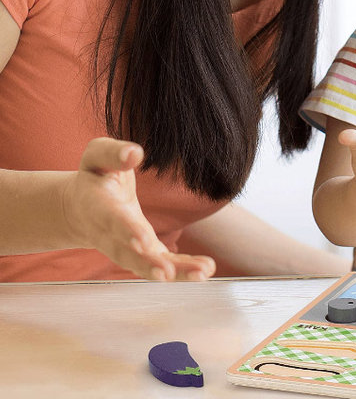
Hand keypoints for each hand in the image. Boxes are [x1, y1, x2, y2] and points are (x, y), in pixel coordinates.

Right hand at [61, 137, 215, 280]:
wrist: (79, 208)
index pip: (112, 220)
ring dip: (173, 272)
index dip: (126, 230)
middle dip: (147, 263)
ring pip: (146, 265)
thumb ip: (113, 153)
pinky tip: (204, 270)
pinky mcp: (142, 253)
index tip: (142, 240)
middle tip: (167, 273)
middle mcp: (110, 234)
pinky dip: (181, 270)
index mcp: (98, 206)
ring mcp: (126, 248)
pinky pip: (160, 264)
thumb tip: (135, 153)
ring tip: (201, 273)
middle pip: (127, 253)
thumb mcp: (97, 155)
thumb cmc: (94, 176)